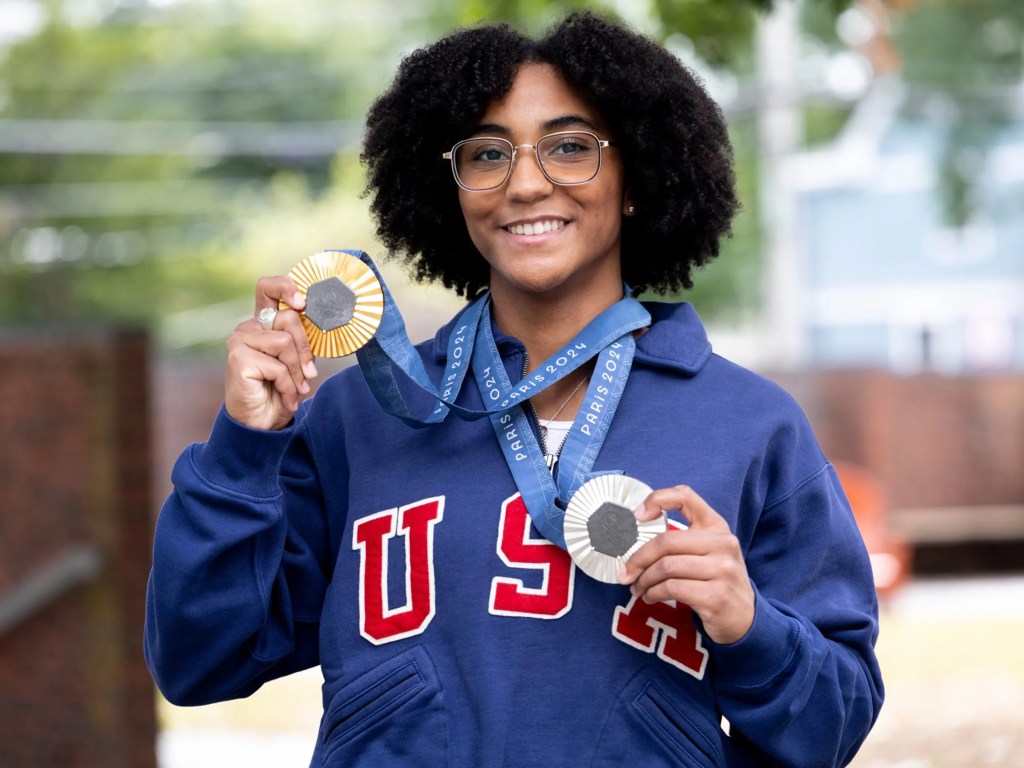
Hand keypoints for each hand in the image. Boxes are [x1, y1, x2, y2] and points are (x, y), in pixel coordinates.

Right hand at [224, 275, 317, 430]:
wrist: (262, 423)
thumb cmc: (279, 391)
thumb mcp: (296, 361)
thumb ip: (301, 340)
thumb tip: (319, 319)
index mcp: (262, 323)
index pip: (268, 288)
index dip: (285, 287)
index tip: (302, 302)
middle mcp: (248, 327)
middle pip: (290, 319)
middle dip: (305, 350)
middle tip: (309, 375)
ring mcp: (239, 340)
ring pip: (286, 342)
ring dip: (297, 371)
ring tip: (295, 389)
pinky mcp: (238, 357)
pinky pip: (278, 365)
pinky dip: (288, 385)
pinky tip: (284, 397)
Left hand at [619, 485, 754, 644]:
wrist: (745, 617)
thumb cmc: (716, 580)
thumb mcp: (708, 551)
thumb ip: (681, 539)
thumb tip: (636, 539)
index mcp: (717, 527)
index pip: (685, 496)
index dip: (658, 499)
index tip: (638, 516)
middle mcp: (723, 544)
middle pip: (666, 542)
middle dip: (639, 559)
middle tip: (626, 573)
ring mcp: (722, 570)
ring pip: (666, 567)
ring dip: (644, 580)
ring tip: (639, 588)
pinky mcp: (716, 596)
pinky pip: (672, 589)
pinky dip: (653, 593)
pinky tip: (651, 597)